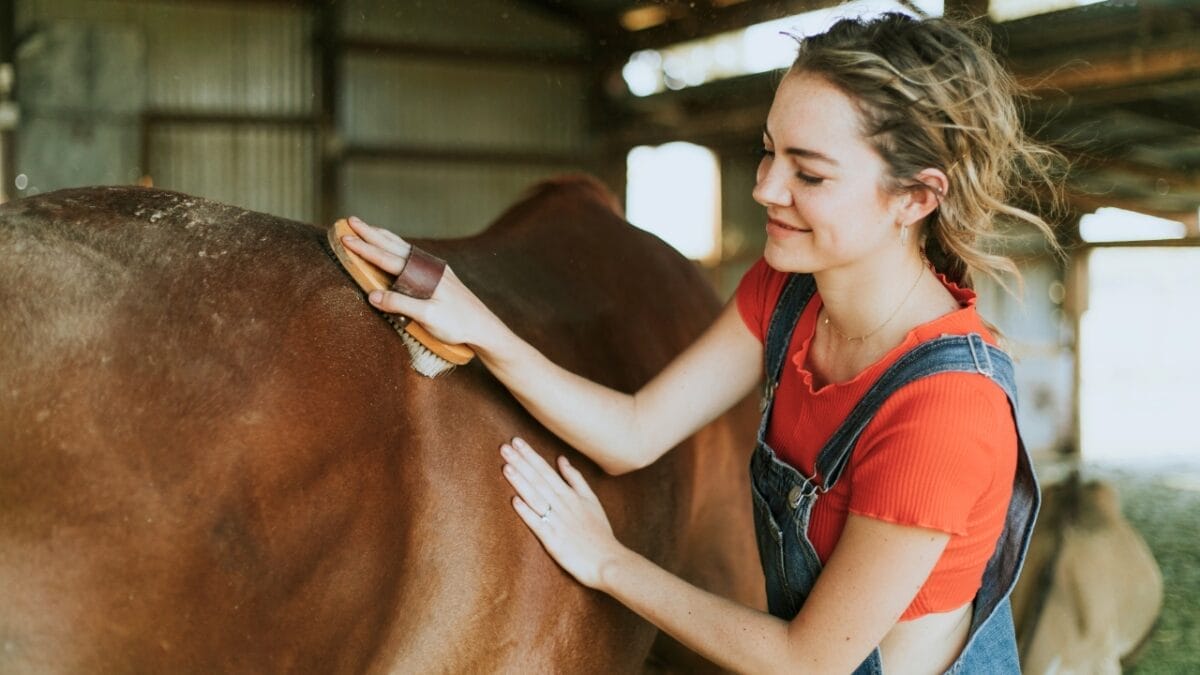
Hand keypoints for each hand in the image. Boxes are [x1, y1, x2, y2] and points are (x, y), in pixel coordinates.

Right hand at [339, 216, 499, 346]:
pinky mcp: (439, 275)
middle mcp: (429, 266)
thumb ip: (401, 305)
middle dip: (370, 233)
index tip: (345, 238)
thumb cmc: (458, 324)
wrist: (484, 327)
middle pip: (394, 246)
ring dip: (383, 236)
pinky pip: (412, 254)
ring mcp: (435, 268)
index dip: (365, 249)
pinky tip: (395, 247)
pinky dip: (398, 246)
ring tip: (367, 227)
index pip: (388, 259)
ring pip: (404, 247)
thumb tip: (372, 295)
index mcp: (424, 274)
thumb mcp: (428, 317)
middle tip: (349, 220)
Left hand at [500, 437, 624, 589]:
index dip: (530, 455)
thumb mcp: (591, 499)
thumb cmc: (599, 532)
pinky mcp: (553, 540)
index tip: (516, 441)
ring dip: (520, 481)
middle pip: (539, 479)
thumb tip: (562, 459)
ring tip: (506, 466)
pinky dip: (526, 512)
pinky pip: (537, 523)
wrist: (608, 560)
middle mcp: (562, 504)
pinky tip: (514, 501)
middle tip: (504, 446)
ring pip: (536, 497)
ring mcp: (557, 521)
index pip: (546, 470)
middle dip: (521, 462)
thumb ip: (576, 479)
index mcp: (570, 494)